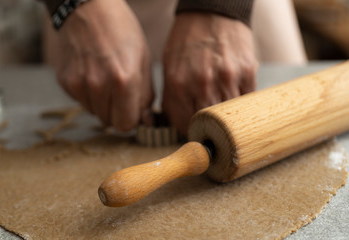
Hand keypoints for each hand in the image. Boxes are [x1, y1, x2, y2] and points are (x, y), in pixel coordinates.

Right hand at [55, 0, 152, 130]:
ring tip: (105, 79)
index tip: (133, 108)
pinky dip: (88, 94)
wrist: (88, 8)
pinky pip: (80, 101)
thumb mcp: (144, 61)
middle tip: (120, 92)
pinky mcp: (65, 81)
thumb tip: (145, 122)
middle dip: (117, 112)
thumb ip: (145, 96)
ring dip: (102, 104)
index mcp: (124, 80)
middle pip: (109, 122)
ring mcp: (78, 84)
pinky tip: (92, 73)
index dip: (131, 118)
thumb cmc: (122, 32)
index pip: (125, 125)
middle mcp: (98, 85)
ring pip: (94, 113)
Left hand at [163, 13, 257, 134]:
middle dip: (209, 127)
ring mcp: (227, 78)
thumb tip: (179, 123)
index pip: (185, 124)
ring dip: (227, 117)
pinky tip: (234, 96)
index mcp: (178, 83)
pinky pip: (246, 99)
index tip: (194, 130)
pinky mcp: (247, 71)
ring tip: (223, 111)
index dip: (189, 131)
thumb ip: (172, 96)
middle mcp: (202, 83)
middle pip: (209, 123)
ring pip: (230, 115)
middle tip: (210, 125)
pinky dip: (240, 102)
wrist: (211, 11)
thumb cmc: (187, 40)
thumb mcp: (169, 66)